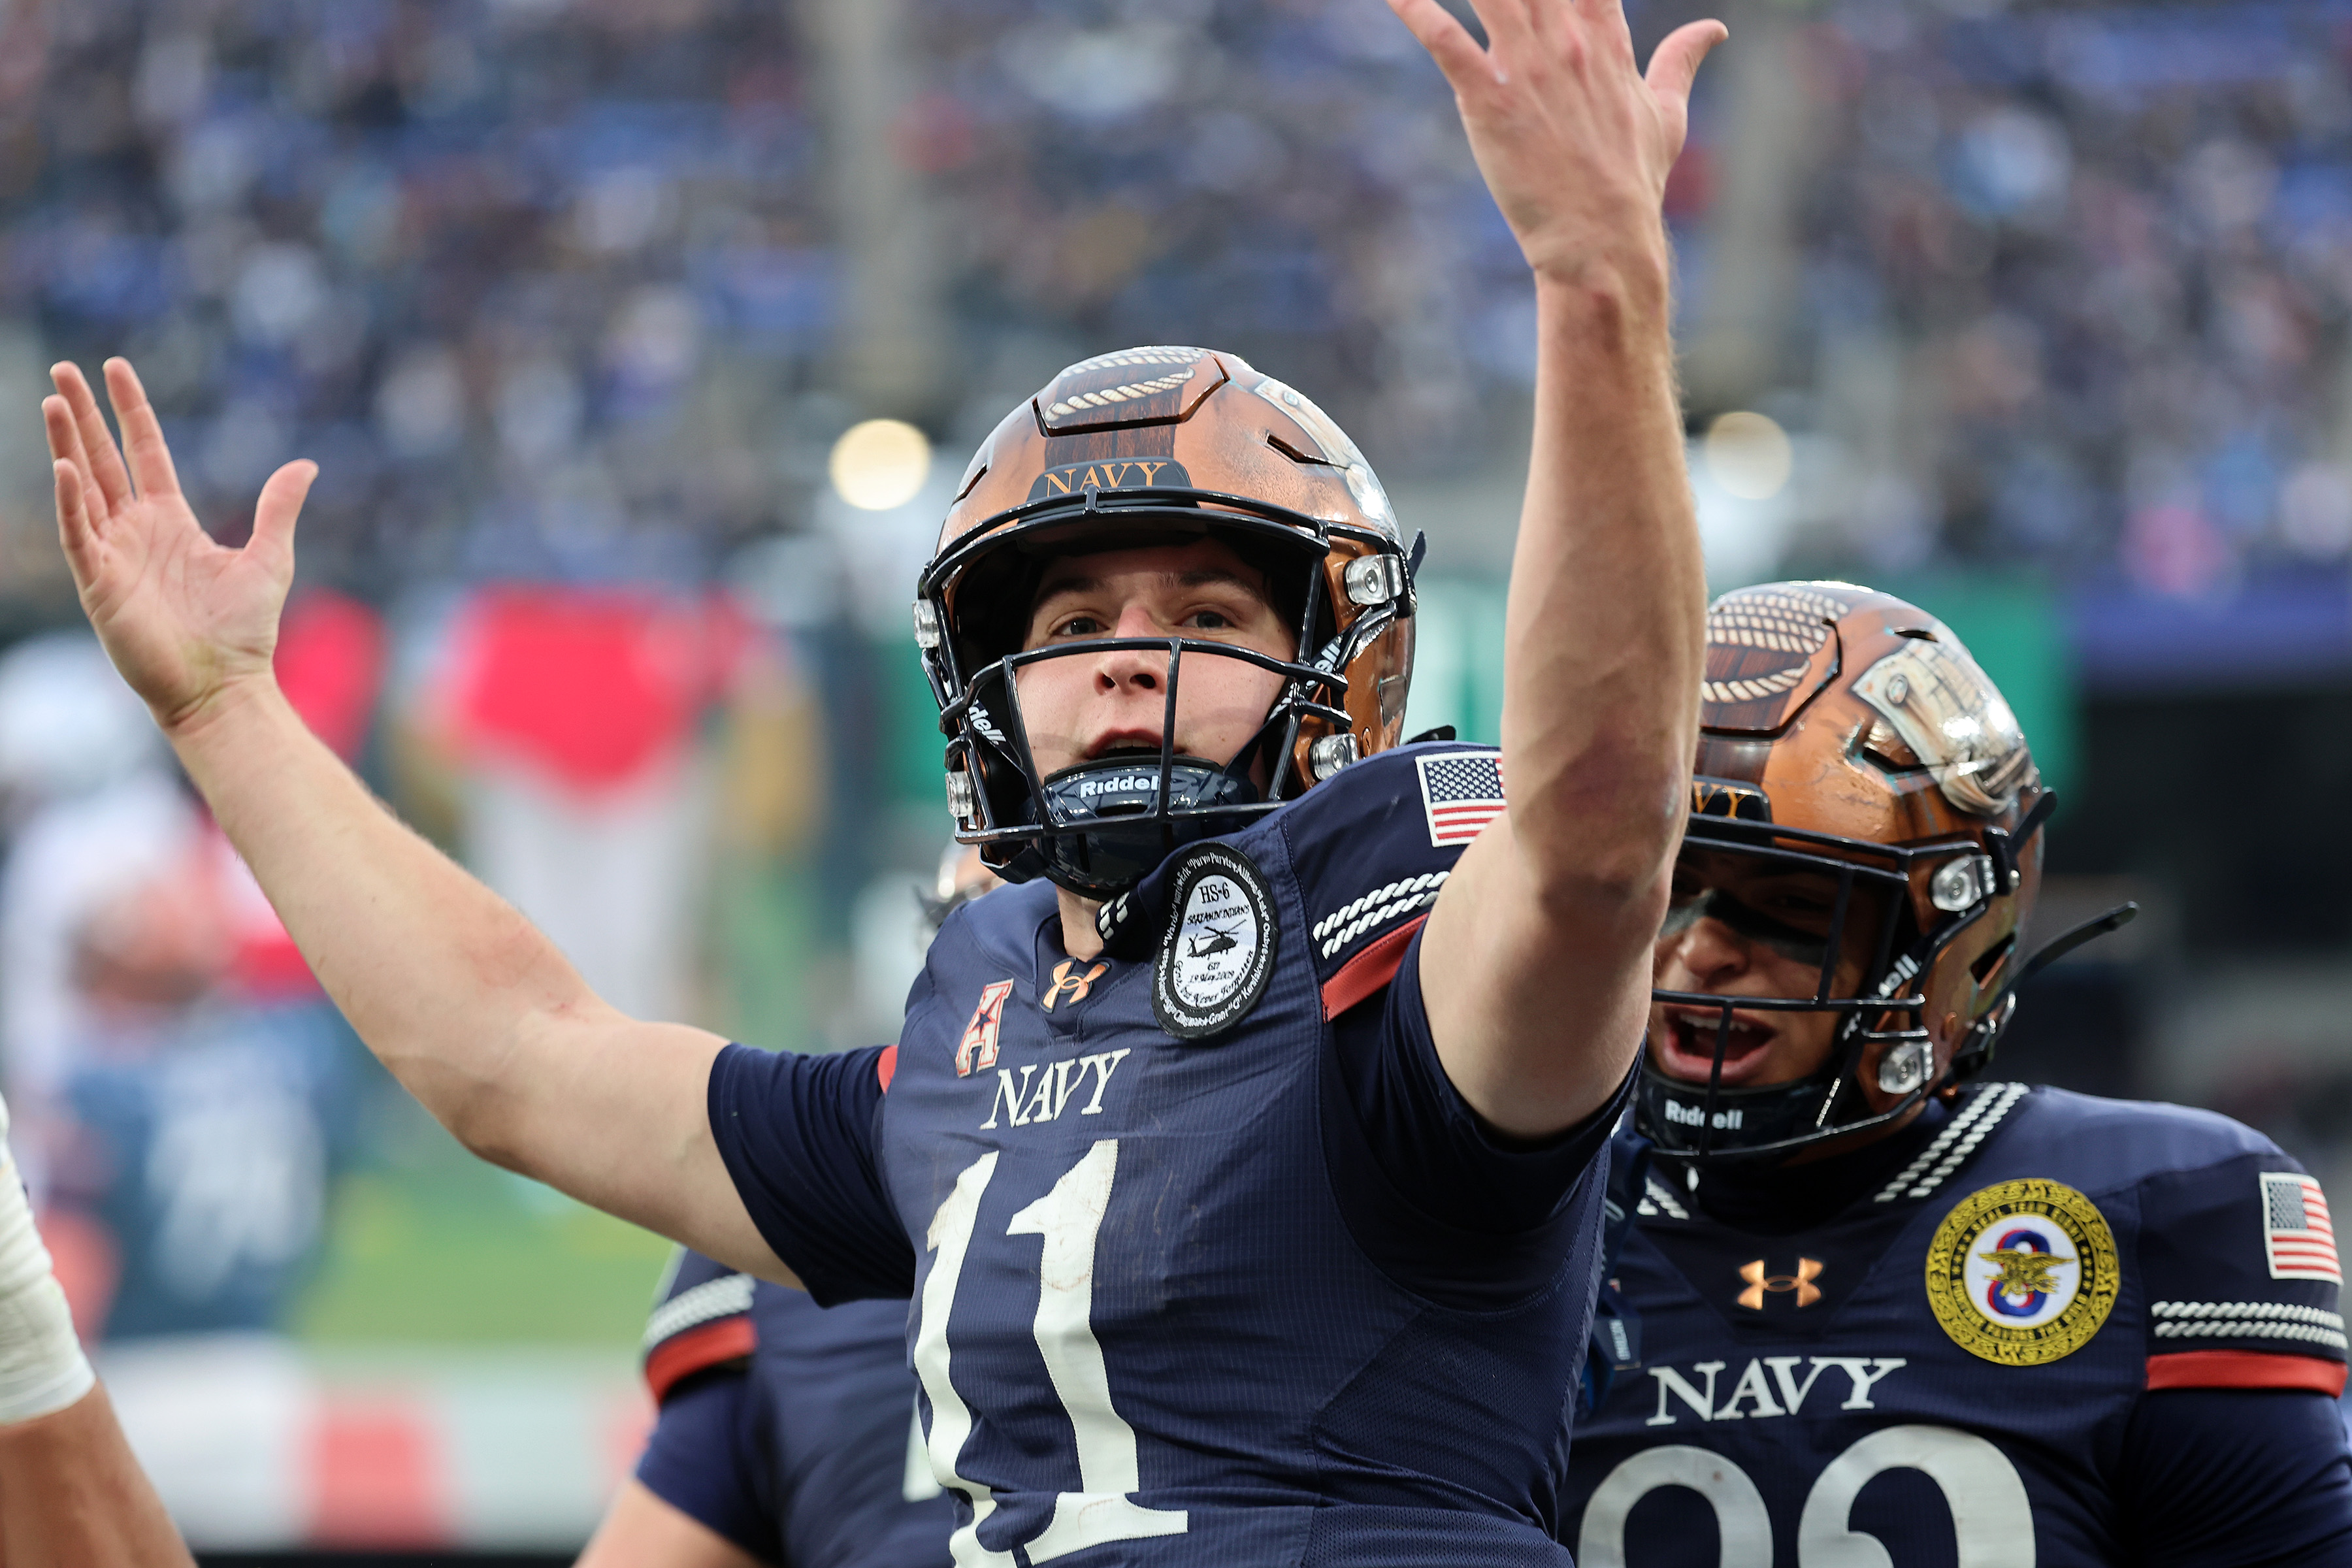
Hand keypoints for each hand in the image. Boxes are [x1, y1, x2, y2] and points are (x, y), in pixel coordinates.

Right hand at [43, 359, 313, 733]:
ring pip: (83, 487)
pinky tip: (65, 468)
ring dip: (67, 445)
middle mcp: (136, 530)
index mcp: (172, 520)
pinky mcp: (99, 583)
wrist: (226, 685)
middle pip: (104, 458)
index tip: (115, 367)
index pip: (145, 451)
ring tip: (54, 402)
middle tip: (64, 369)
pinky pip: (79, 534)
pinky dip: (71, 502)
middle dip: (84, 415)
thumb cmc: (245, 630)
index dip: (131, 411)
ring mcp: (113, 554)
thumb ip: (279, 508)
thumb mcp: (270, 558)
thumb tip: (306, 464)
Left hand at [1388, 0, 1724, 288]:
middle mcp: (1567, 43)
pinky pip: (1445, 40)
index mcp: (1606, 40)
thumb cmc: (1632, 184)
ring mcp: (1528, 69)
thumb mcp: (1666, 116)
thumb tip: (1715, 29)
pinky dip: (1418, 10)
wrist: (1602, 242)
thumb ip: (1681, 62)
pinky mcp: (1489, 101)